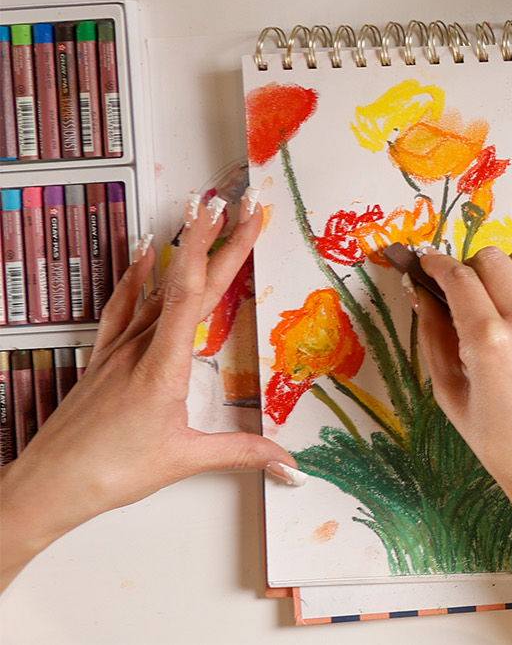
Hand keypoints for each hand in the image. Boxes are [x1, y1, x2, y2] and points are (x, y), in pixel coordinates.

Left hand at [0, 192, 293, 593]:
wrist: (48, 484)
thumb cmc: (109, 472)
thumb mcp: (184, 460)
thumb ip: (242, 453)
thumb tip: (288, 461)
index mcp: (164, 366)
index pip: (195, 294)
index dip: (221, 250)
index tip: (240, 216)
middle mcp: (140, 348)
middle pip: (185, 282)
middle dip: (217, 239)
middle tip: (241, 203)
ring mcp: (118, 350)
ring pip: (156, 288)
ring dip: (183, 249)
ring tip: (201, 215)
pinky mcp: (104, 360)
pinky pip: (123, 307)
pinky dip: (137, 277)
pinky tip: (145, 255)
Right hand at [416, 246, 511, 644]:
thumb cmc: (500, 440)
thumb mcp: (450, 393)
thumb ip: (433, 336)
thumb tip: (420, 293)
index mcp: (489, 341)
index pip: (458, 277)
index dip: (436, 265)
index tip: (427, 264)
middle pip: (491, 259)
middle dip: (469, 268)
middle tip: (462, 292)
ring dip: (505, 269)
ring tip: (498, 297)